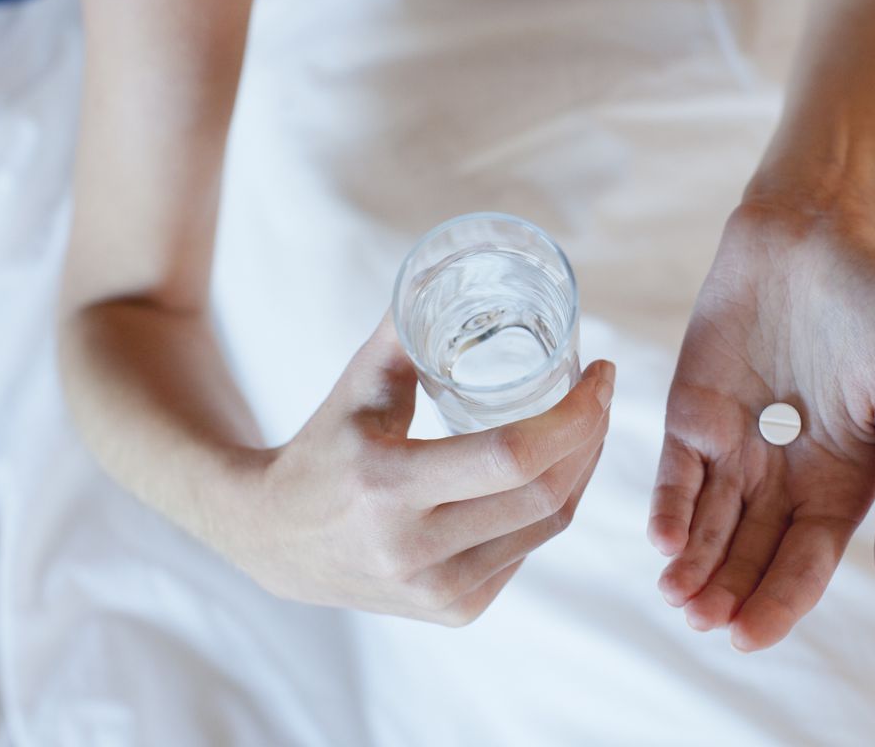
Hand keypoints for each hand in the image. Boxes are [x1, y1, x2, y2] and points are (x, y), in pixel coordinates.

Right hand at [225, 313, 612, 624]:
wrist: (274, 542)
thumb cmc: (324, 445)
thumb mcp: (359, 382)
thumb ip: (411, 328)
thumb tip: (460, 264)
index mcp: (386, 486)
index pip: (513, 456)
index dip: (575, 415)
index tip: (599, 374)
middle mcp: (414, 551)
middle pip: (544, 494)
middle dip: (590, 436)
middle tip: (600, 392)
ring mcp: (437, 592)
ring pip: (548, 526)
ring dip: (581, 469)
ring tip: (588, 423)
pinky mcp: (454, 611)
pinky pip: (527, 550)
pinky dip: (549, 505)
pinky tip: (553, 470)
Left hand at [649, 203, 874, 649]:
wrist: (818, 230)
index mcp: (841, 482)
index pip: (806, 561)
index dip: (780, 601)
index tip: (748, 636)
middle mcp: (785, 475)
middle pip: (752, 553)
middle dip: (728, 593)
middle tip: (704, 625)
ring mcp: (734, 445)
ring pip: (709, 525)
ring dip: (692, 565)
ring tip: (677, 599)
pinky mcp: (689, 411)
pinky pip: (675, 472)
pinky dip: (668, 506)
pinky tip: (662, 539)